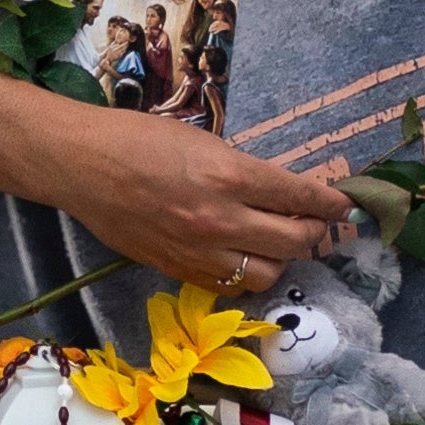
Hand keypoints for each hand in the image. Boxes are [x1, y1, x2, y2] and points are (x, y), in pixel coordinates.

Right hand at [48, 108, 347, 295]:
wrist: (81, 166)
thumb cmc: (137, 138)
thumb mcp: (202, 141)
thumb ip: (242, 170)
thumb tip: (278, 191)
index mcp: (229, 175)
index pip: (300, 197)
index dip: (330, 202)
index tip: (343, 203)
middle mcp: (221, 219)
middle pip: (295, 241)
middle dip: (314, 231)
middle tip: (314, 222)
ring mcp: (199, 251)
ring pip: (268, 273)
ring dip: (282, 258)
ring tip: (276, 242)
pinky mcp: (178, 270)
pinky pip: (230, 286)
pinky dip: (246, 274)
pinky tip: (242, 257)